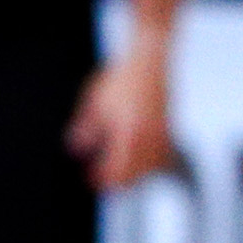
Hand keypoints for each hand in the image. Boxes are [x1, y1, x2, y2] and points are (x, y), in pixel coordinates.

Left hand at [67, 35, 175, 191]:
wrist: (150, 60)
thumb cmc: (123, 77)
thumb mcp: (95, 102)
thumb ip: (85, 128)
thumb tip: (74, 149)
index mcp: (128, 134)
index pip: (116, 171)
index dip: (101, 180)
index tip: (89, 181)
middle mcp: (148, 139)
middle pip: (134, 176)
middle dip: (116, 182)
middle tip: (99, 180)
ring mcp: (161, 137)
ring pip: (148, 170)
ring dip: (132, 175)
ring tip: (114, 172)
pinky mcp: (167, 131)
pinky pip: (159, 159)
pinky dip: (147, 164)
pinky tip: (135, 160)